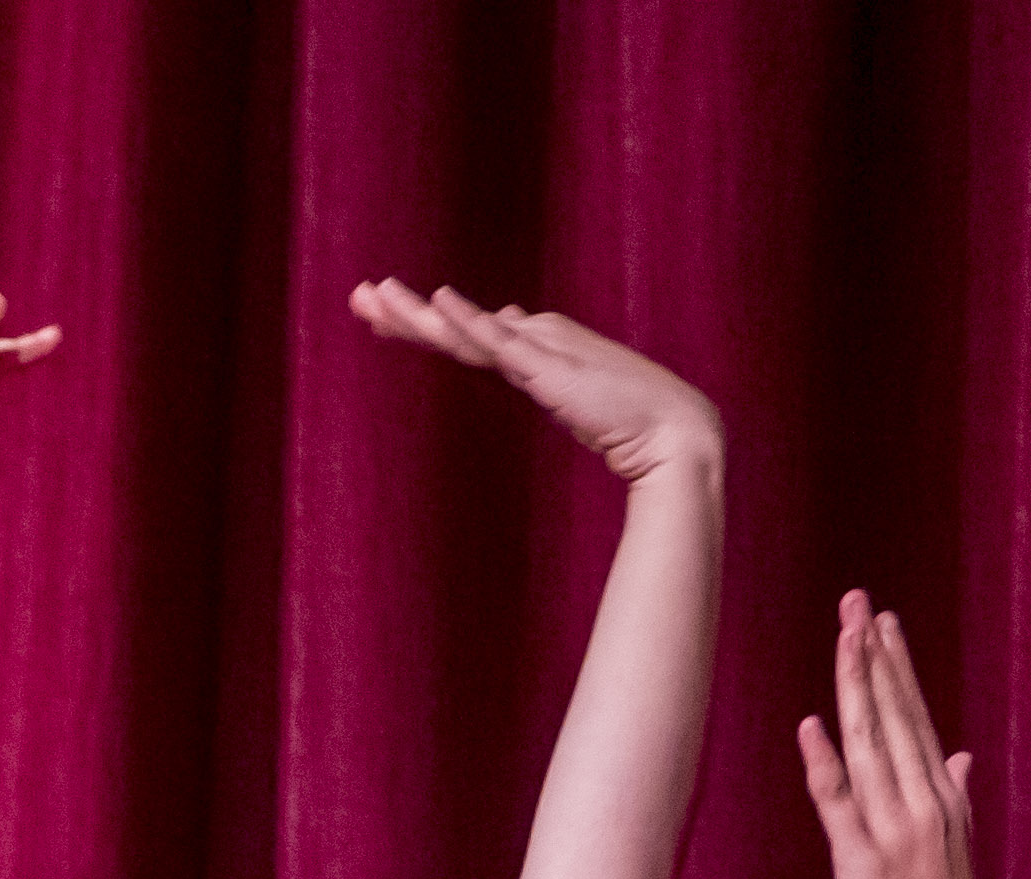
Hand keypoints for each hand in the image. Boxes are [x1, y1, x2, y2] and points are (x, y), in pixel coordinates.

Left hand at [348, 281, 720, 484]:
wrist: (672, 431)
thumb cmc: (624, 416)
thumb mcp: (563, 388)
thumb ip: (531, 361)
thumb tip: (504, 324)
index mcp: (532, 347)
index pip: (462, 334)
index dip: (418, 324)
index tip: (376, 312)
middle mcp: (532, 337)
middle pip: (454, 327)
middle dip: (404, 313)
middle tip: (359, 294)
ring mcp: (541, 350)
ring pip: (466, 330)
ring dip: (420, 314)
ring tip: (377, 295)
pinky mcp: (551, 368)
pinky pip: (501, 342)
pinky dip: (470, 321)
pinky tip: (441, 299)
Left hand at [795, 594, 1000, 878]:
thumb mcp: (953, 854)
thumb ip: (953, 800)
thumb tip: (960, 755)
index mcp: (944, 802)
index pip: (917, 719)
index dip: (898, 668)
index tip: (884, 622)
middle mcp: (925, 807)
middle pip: (896, 716)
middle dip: (876, 656)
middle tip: (859, 601)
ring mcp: (897, 833)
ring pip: (872, 745)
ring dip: (856, 687)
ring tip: (844, 636)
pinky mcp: (865, 864)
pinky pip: (841, 805)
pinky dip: (826, 763)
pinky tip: (812, 726)